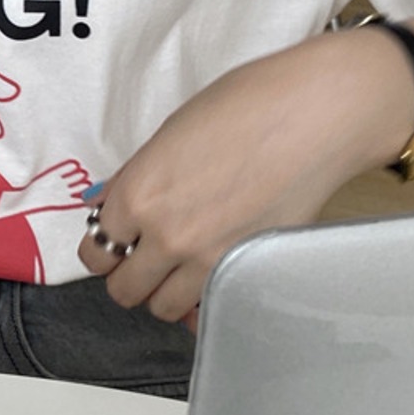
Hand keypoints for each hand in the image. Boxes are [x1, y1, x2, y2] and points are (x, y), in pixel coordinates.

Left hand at [79, 31, 413, 323]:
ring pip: (163, 308)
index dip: (105, 246)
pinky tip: (206, 282)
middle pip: (124, 290)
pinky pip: (209, 308)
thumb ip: (131, 178)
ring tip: (177, 269)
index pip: (96, 250)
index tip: (116, 241)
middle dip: (128, 276)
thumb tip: (103, 203)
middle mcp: (167, 236)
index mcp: (139, 195)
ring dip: (163, 292)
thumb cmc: (246, 105)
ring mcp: (209, 260)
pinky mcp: (249, 269)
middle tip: (143, 258)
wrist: (317, 114)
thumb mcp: (170, 132)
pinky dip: (201, 304)